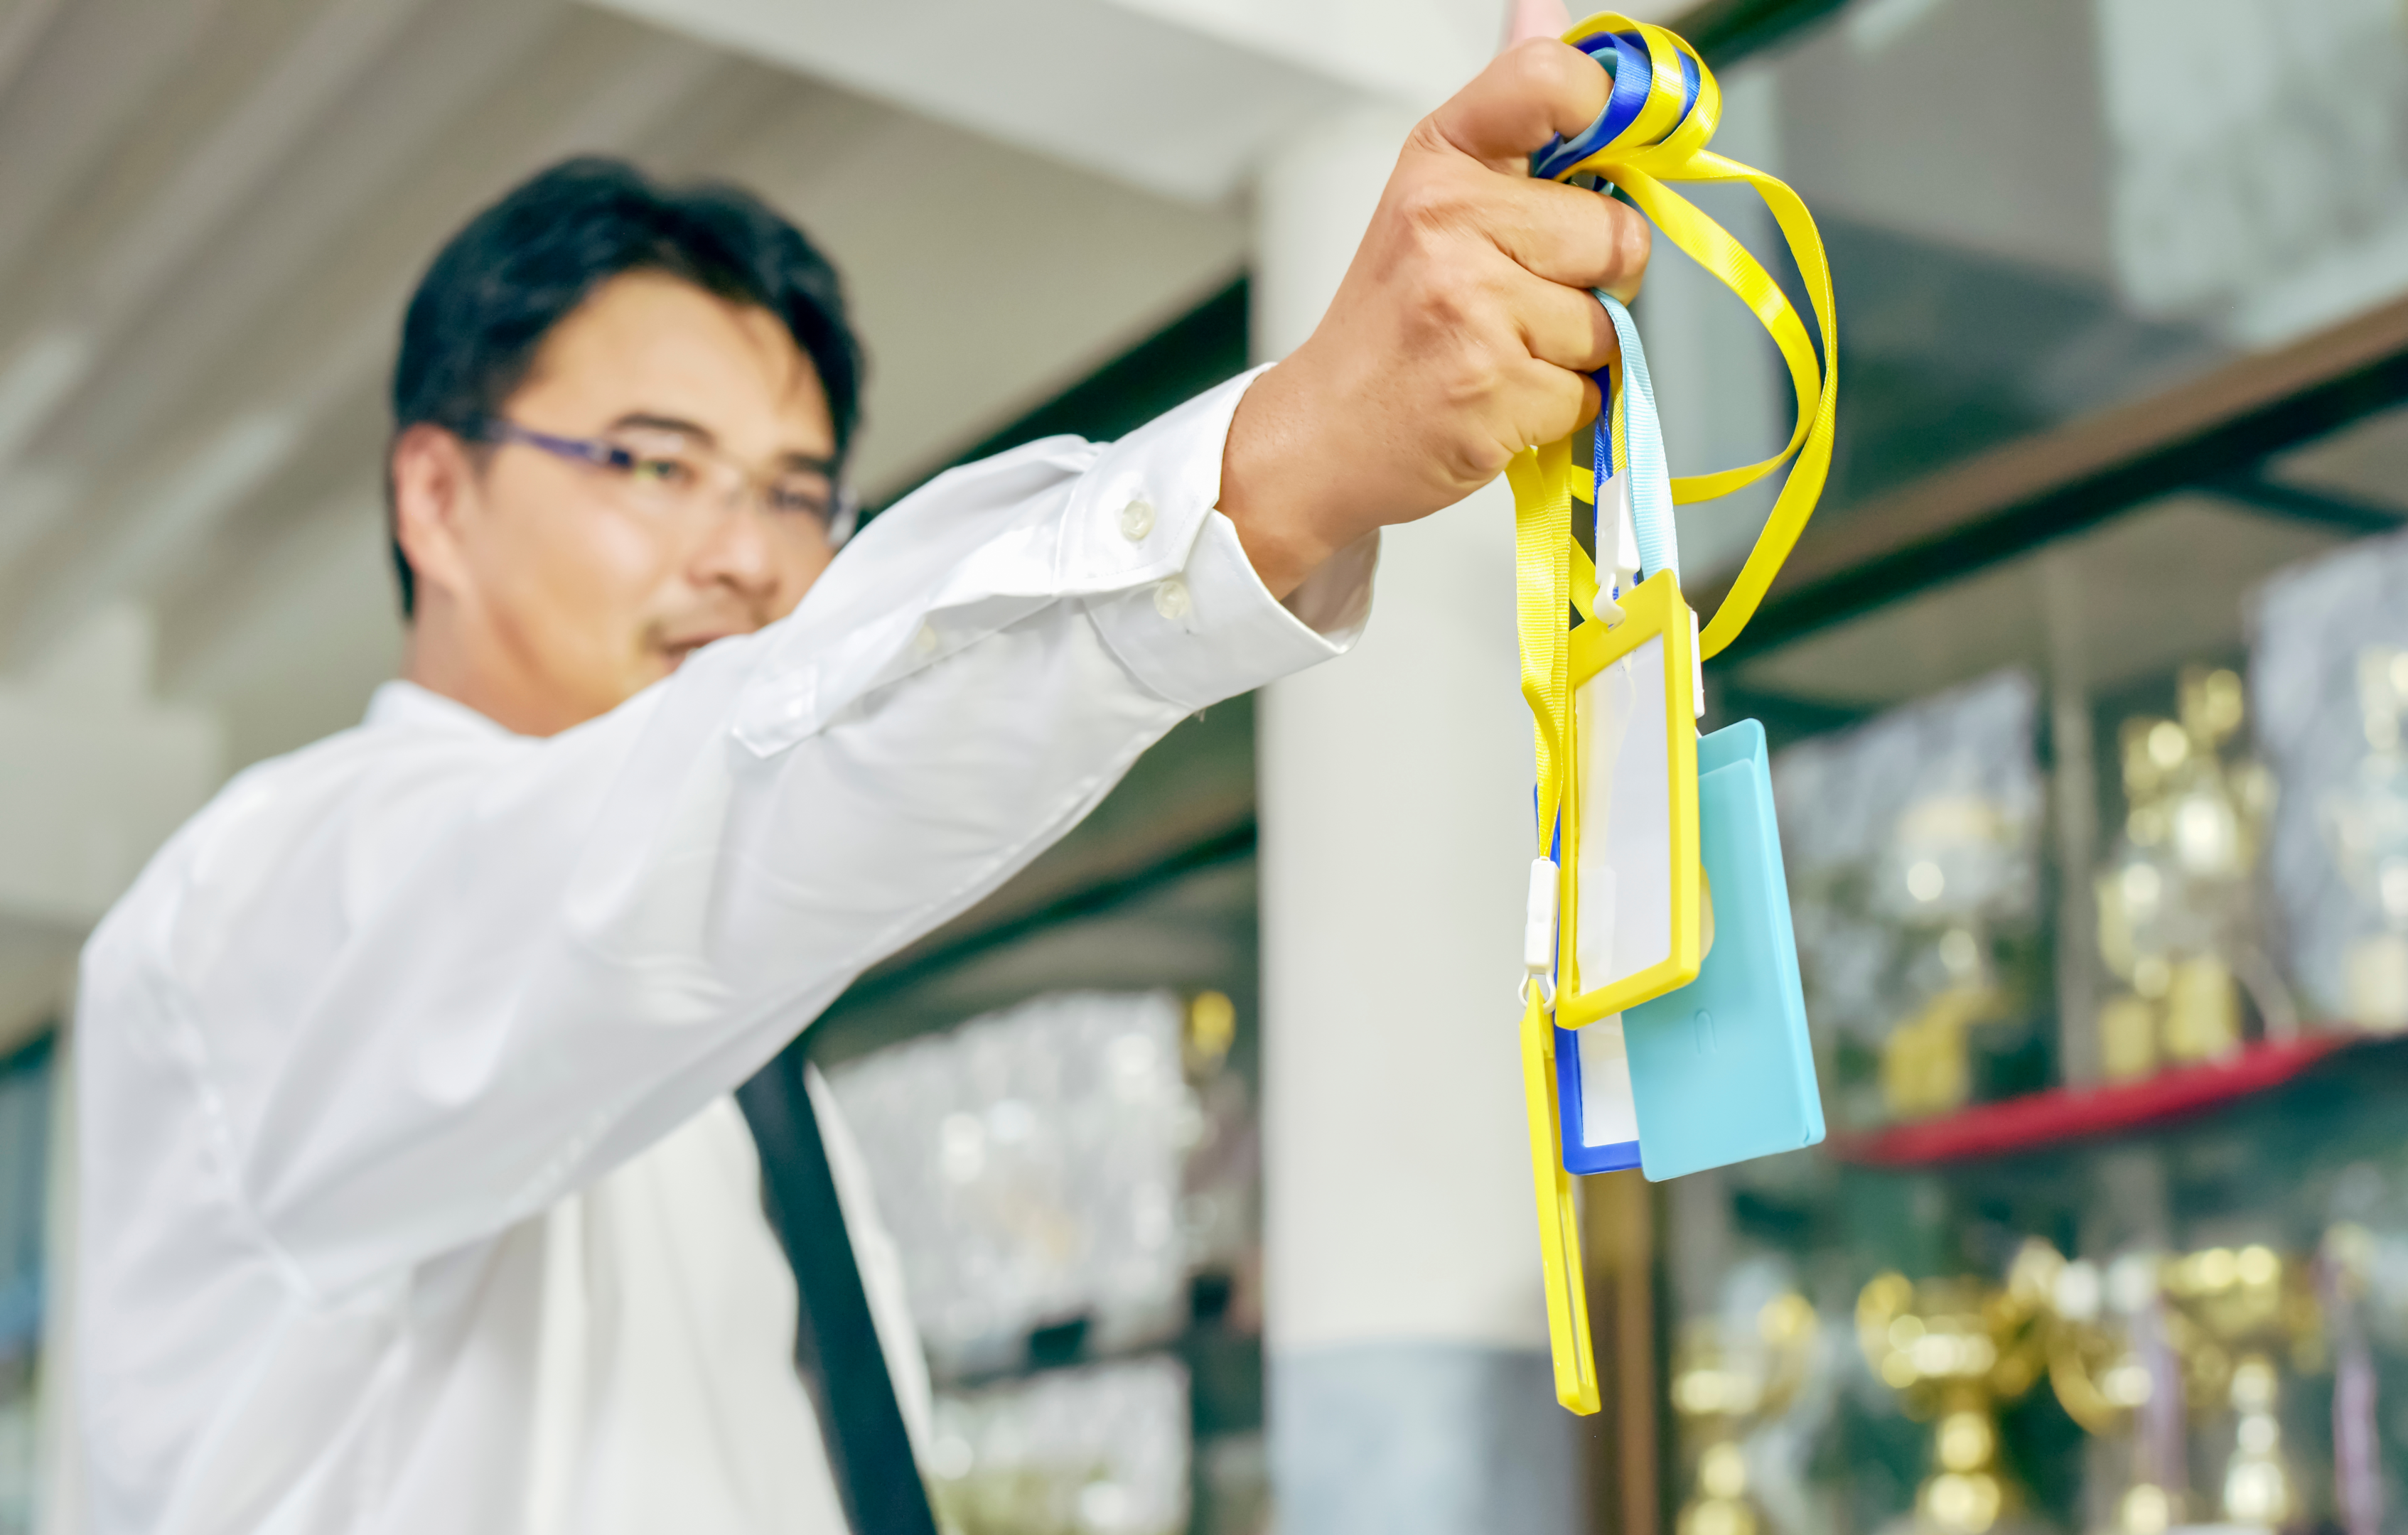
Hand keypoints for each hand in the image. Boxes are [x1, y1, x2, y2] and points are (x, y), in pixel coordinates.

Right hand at [1220, 32, 1650, 596]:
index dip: (1603, 110)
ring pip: (1608, 323)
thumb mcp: (1430, 197)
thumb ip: (1509, 112)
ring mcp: (1470, 307)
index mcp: (1439, 161)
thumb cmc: (1386, 325)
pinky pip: (1589, 392)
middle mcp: (1449, 220)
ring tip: (1502, 355)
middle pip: (1616, 232)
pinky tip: (1498, 401)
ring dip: (1574, 354)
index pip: (1549, 81)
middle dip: (1597, 279)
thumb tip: (1547, 11)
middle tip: (1526, 301)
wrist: (1317, 436)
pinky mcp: (1493, 390)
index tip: (1593, 153)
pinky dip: (1557, 410)